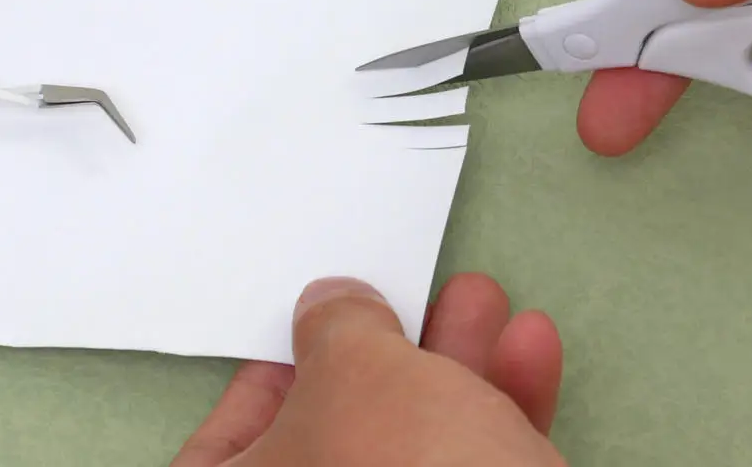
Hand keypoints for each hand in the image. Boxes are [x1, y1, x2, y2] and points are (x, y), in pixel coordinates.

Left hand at [171, 274, 564, 466]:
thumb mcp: (356, 366)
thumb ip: (336, 323)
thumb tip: (334, 308)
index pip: (223, 451)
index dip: (266, 379)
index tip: (310, 334)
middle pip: (336, 435)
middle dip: (389, 350)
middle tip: (414, 298)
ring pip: (416, 447)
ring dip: (459, 364)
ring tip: (484, 304)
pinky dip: (500, 410)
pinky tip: (528, 351)